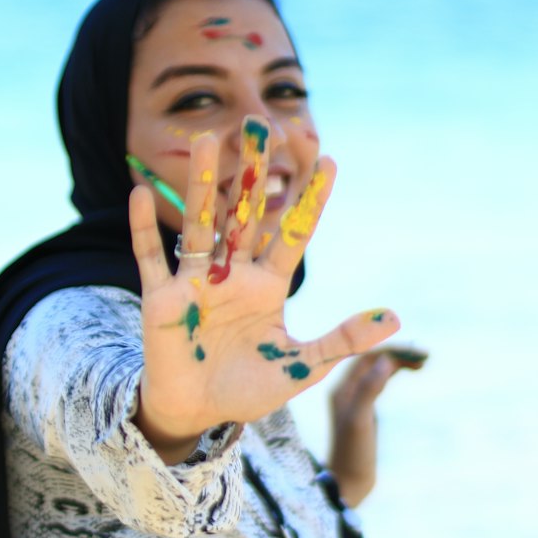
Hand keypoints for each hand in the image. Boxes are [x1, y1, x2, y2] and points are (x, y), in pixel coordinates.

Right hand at [128, 118, 398, 461]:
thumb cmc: (248, 388)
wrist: (197, 413)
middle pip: (245, 214)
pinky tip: (140, 194)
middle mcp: (233, 274)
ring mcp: (195, 283)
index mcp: (268, 285)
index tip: (330, 159)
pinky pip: (150, 258)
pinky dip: (144, 229)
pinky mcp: (161, 299)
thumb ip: (343, 339)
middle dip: (254, 171)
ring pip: (200, 224)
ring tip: (207, 140)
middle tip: (259, 124)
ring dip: (203, 185)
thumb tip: (397, 319)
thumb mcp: (302, 366)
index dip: (310, 199)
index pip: (293, 233)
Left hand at [328, 345, 426, 506]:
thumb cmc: (353, 454)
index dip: (392, 350)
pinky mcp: (364, 411)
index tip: (418, 351)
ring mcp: (355, 400)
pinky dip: (394, 375)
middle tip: (426, 356)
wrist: (348, 483)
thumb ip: (368, 389)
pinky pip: (379, 383)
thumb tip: (385, 360)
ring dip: (398, 362)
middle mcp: (345, 390)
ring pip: (377, 370)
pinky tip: (409, 374)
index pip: (367, 356)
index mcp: (341, 388)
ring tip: (423, 363)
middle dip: (398, 354)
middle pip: (373, 360)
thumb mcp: (360, 420)